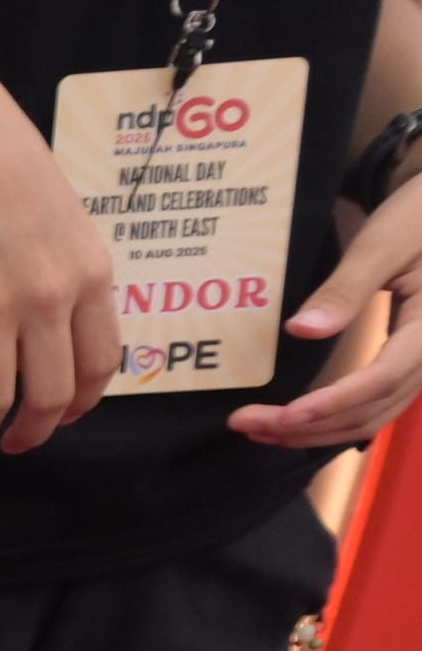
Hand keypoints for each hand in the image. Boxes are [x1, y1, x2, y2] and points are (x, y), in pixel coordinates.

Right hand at [0, 60, 118, 452]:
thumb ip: (75, 279)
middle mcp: (49, 296)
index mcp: (91, 276)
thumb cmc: (10, 173)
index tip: (58, 420)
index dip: (80, 407)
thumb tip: (67, 334)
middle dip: (31, 434)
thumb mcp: (69, 224)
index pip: (100, 366)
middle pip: (50, 394)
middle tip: (13, 444)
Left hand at [231, 176, 421, 450]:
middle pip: (372, 409)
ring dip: (317, 431)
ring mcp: (421, 362)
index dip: (333, 402)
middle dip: (310, 425)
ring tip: (259, 429)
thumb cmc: (415, 218)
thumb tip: (300, 331)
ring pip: (373, 416)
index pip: (382, 378)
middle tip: (246, 424)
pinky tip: (293, 421)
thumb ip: (345, 289)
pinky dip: (334, 420)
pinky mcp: (406, 363)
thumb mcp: (382, 244)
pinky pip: (375, 405)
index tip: (285, 414)